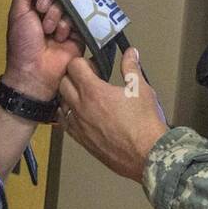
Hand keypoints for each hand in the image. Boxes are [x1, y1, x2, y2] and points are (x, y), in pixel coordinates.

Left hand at [2, 0, 83, 100]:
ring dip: (56, 16)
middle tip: (41, 13)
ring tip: (49, 31)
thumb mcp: (18, 12)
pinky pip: (78, 19)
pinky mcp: (78, 33)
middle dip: (49, 2)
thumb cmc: (23, 43)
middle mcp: (50, 12)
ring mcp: (65, 22)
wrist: (36, 72)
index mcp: (34, 7)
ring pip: (68, 4)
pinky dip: (66, 26)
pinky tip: (60, 38)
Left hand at [57, 48, 167, 182]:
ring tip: (86, 97)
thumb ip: (131, 68)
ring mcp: (78, 125)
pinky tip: (83, 115)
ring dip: (69, 96)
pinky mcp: (80, 140)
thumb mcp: (141, 89)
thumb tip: (130, 53)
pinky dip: (70, 115)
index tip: (95, 66)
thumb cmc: (144, 124)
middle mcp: (80, 107)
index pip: (73, 66)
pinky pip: (65, 123)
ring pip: (61, 103)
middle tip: (90, 79)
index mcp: (93, 91)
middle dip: (73, 77)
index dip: (83, 62)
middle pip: (63, 83)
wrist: (146, 155)